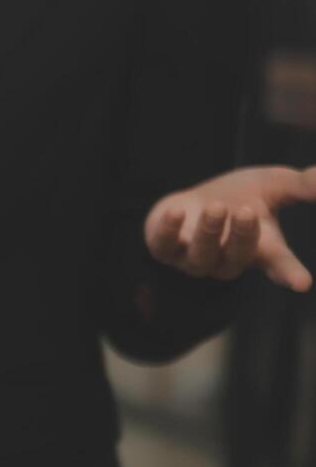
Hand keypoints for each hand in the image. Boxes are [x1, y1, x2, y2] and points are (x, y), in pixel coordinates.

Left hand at [145, 166, 315, 291]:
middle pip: (237, 257)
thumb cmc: (240, 197)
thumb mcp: (273, 184)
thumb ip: (301, 185)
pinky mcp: (164, 249)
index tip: (301, 282)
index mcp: (260, 250)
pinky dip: (168, 231)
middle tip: (247, 211)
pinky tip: (175, 212)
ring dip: (209, 232)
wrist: (194, 201)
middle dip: (242, 236)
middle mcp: (227, 260)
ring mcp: (194, 259)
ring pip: (201, 255)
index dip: (289, 273)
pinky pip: (163, 246)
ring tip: (217, 207)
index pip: (279, 265)